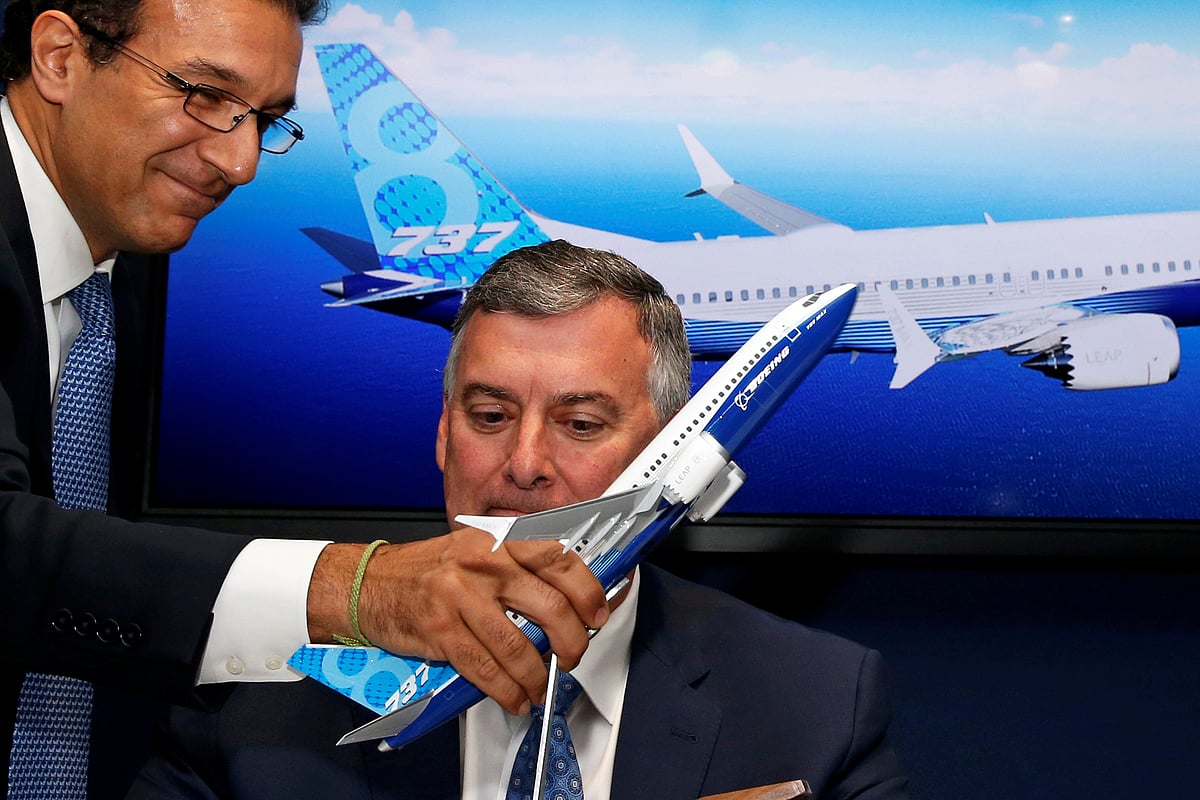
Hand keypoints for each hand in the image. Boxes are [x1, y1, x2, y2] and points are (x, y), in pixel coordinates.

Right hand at [307, 530, 608, 714]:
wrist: (369, 583)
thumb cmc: (428, 571)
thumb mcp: (478, 551)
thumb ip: (520, 567)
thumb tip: (570, 596)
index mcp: (499, 540)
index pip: (560, 558)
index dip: (589, 590)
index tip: (598, 613)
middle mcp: (484, 562)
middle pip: (550, 605)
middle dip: (571, 640)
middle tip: (573, 654)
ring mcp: (461, 596)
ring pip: (520, 645)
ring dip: (538, 675)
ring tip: (541, 685)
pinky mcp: (441, 629)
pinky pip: (486, 668)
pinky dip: (507, 690)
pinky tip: (514, 697)